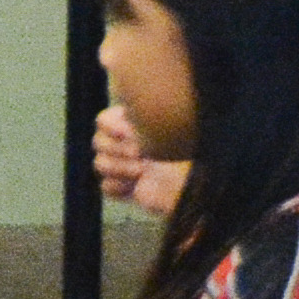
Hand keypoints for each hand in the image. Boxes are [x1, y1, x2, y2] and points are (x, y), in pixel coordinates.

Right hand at [92, 98, 187, 217]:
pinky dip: (118, 188)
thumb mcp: (170, 128)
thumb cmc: (191, 154)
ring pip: (100, 164)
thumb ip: (143, 117)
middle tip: (140, 155)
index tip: (130, 133)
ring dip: (120, 169)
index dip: (111, 126)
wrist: (200, 188)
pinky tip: (135, 187)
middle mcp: (131, 142)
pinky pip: (105, 186)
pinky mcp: (126, 189)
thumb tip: (125, 110)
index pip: (104, 120)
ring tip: (141, 172)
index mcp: (140, 124)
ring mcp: (127, 166)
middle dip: (117, 149)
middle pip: (98, 141)